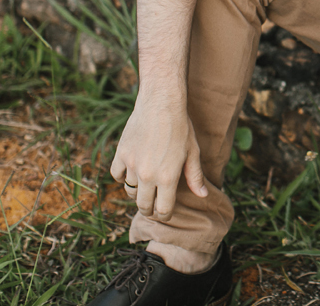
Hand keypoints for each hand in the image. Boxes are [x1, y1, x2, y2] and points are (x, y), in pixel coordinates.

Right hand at [109, 92, 208, 221]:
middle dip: (149, 209)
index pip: (162, 210)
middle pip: (143, 206)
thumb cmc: (181, 127)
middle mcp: (147, 175)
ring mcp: (132, 165)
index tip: (166, 212)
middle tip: (154, 205)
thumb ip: (195, 176)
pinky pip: (117, 175)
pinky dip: (123, 177)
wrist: (161, 104)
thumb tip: (203, 195)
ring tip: (145, 186)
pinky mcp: (121, 154)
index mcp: (167, 178)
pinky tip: (132, 171)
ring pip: (129, 191)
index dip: (165, 215)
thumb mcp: (193, 152)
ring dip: (137, 192)